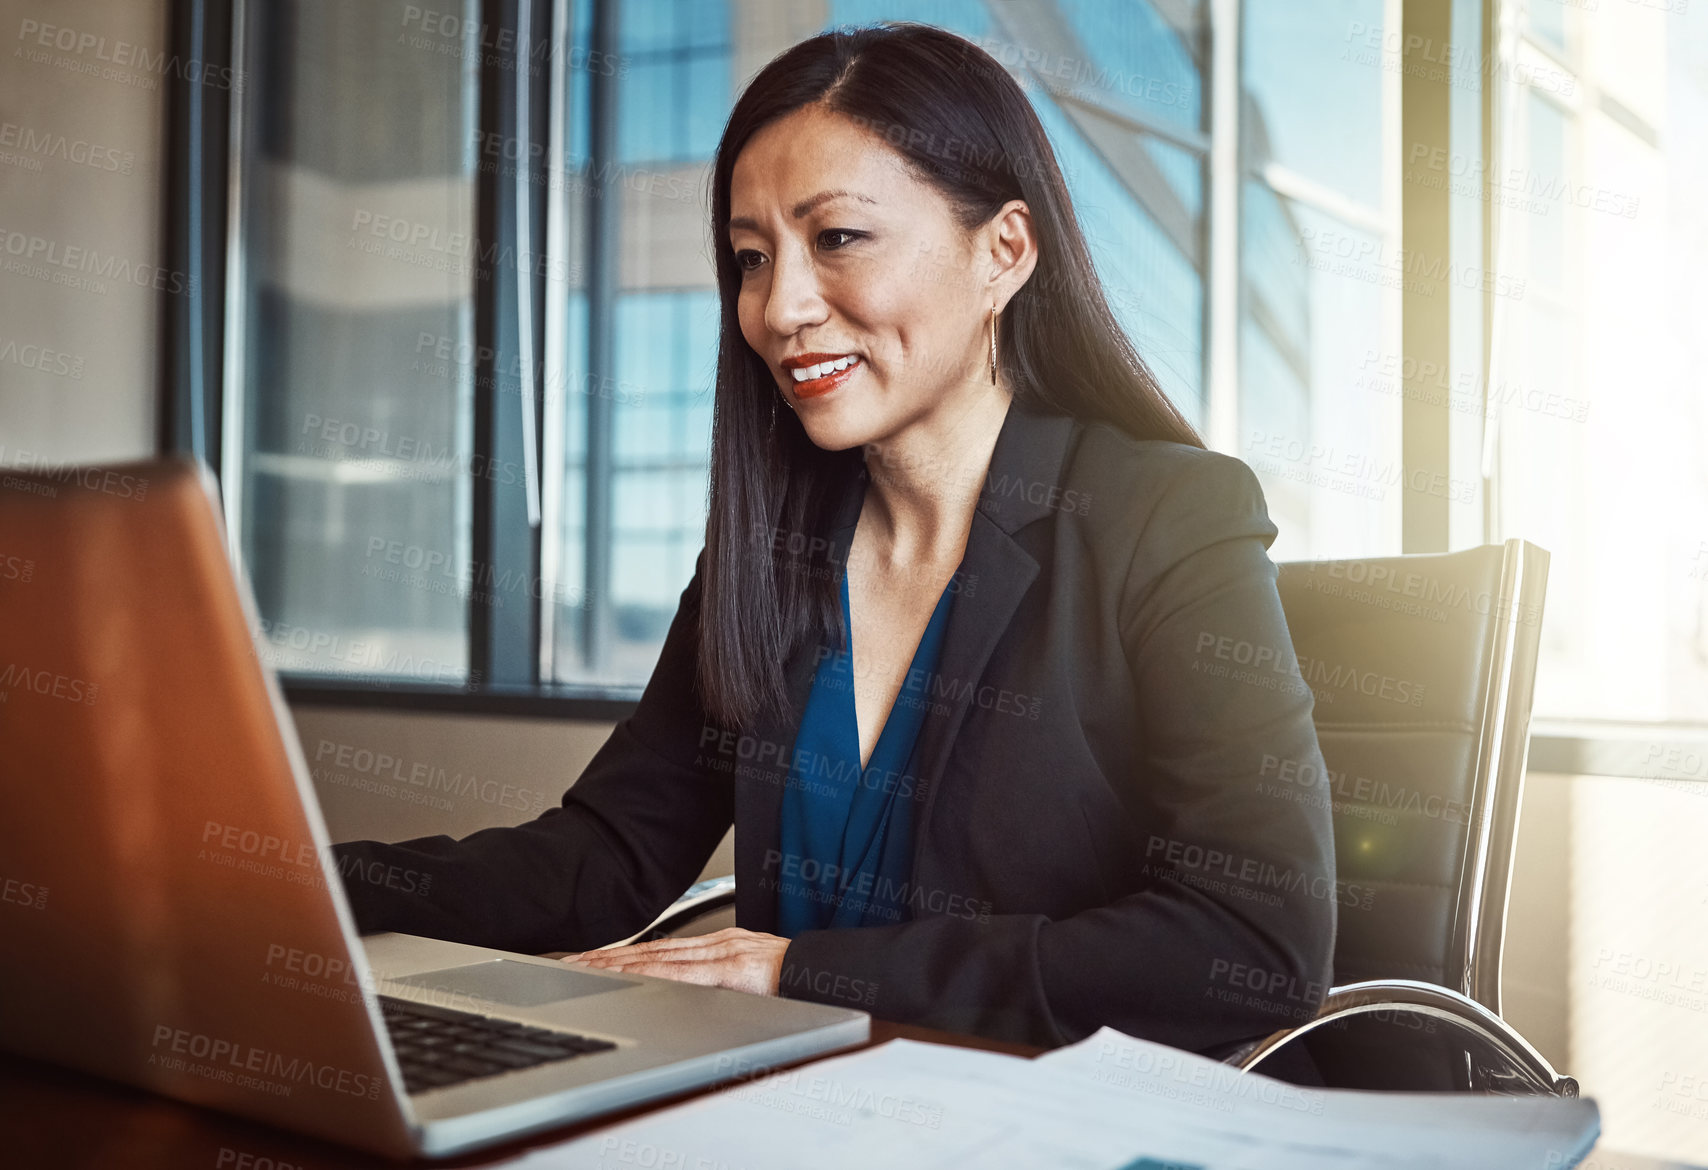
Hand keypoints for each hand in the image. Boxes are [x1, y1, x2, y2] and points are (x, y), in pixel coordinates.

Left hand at [560, 928, 789, 996]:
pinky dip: (650, 972)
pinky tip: (626, 976)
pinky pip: (683, 971)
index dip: (624, 955)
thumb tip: (701, 996)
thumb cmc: (803, 981)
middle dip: (608, 957)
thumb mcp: (758, 979)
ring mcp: (727, 953)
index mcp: (724, 946)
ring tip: (584, 968)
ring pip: (659, 957)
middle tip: (570, 962)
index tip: (593, 961)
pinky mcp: (735, 968)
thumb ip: (727, 982)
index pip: (662, 951)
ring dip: (618, 963)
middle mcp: (721, 943)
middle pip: (652, 950)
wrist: (837, 972)